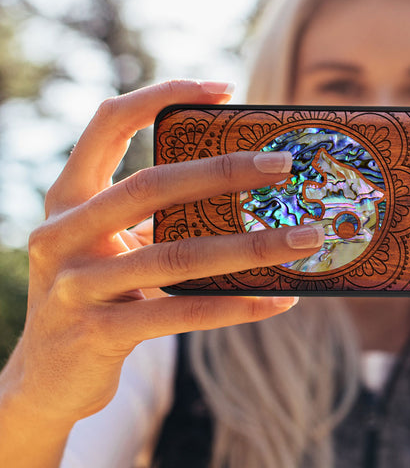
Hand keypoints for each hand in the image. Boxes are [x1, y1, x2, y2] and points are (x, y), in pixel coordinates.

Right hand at [2, 80, 322, 427]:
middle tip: (284, 163)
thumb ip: (157, 215)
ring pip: (176, 256)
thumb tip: (248, 188)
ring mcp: (76, 285)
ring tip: (305, 238)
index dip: (162, 95)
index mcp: (69, 197)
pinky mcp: (98, 334)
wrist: (46, 378)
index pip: (108, 123)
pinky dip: (236, 305)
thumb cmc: (98, 292)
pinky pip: (182, 312)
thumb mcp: (113, 243)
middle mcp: (63, 233)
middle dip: (224, 171)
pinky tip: (279, 299)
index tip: (224, 88)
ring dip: (251, 247)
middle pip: (151, 185)